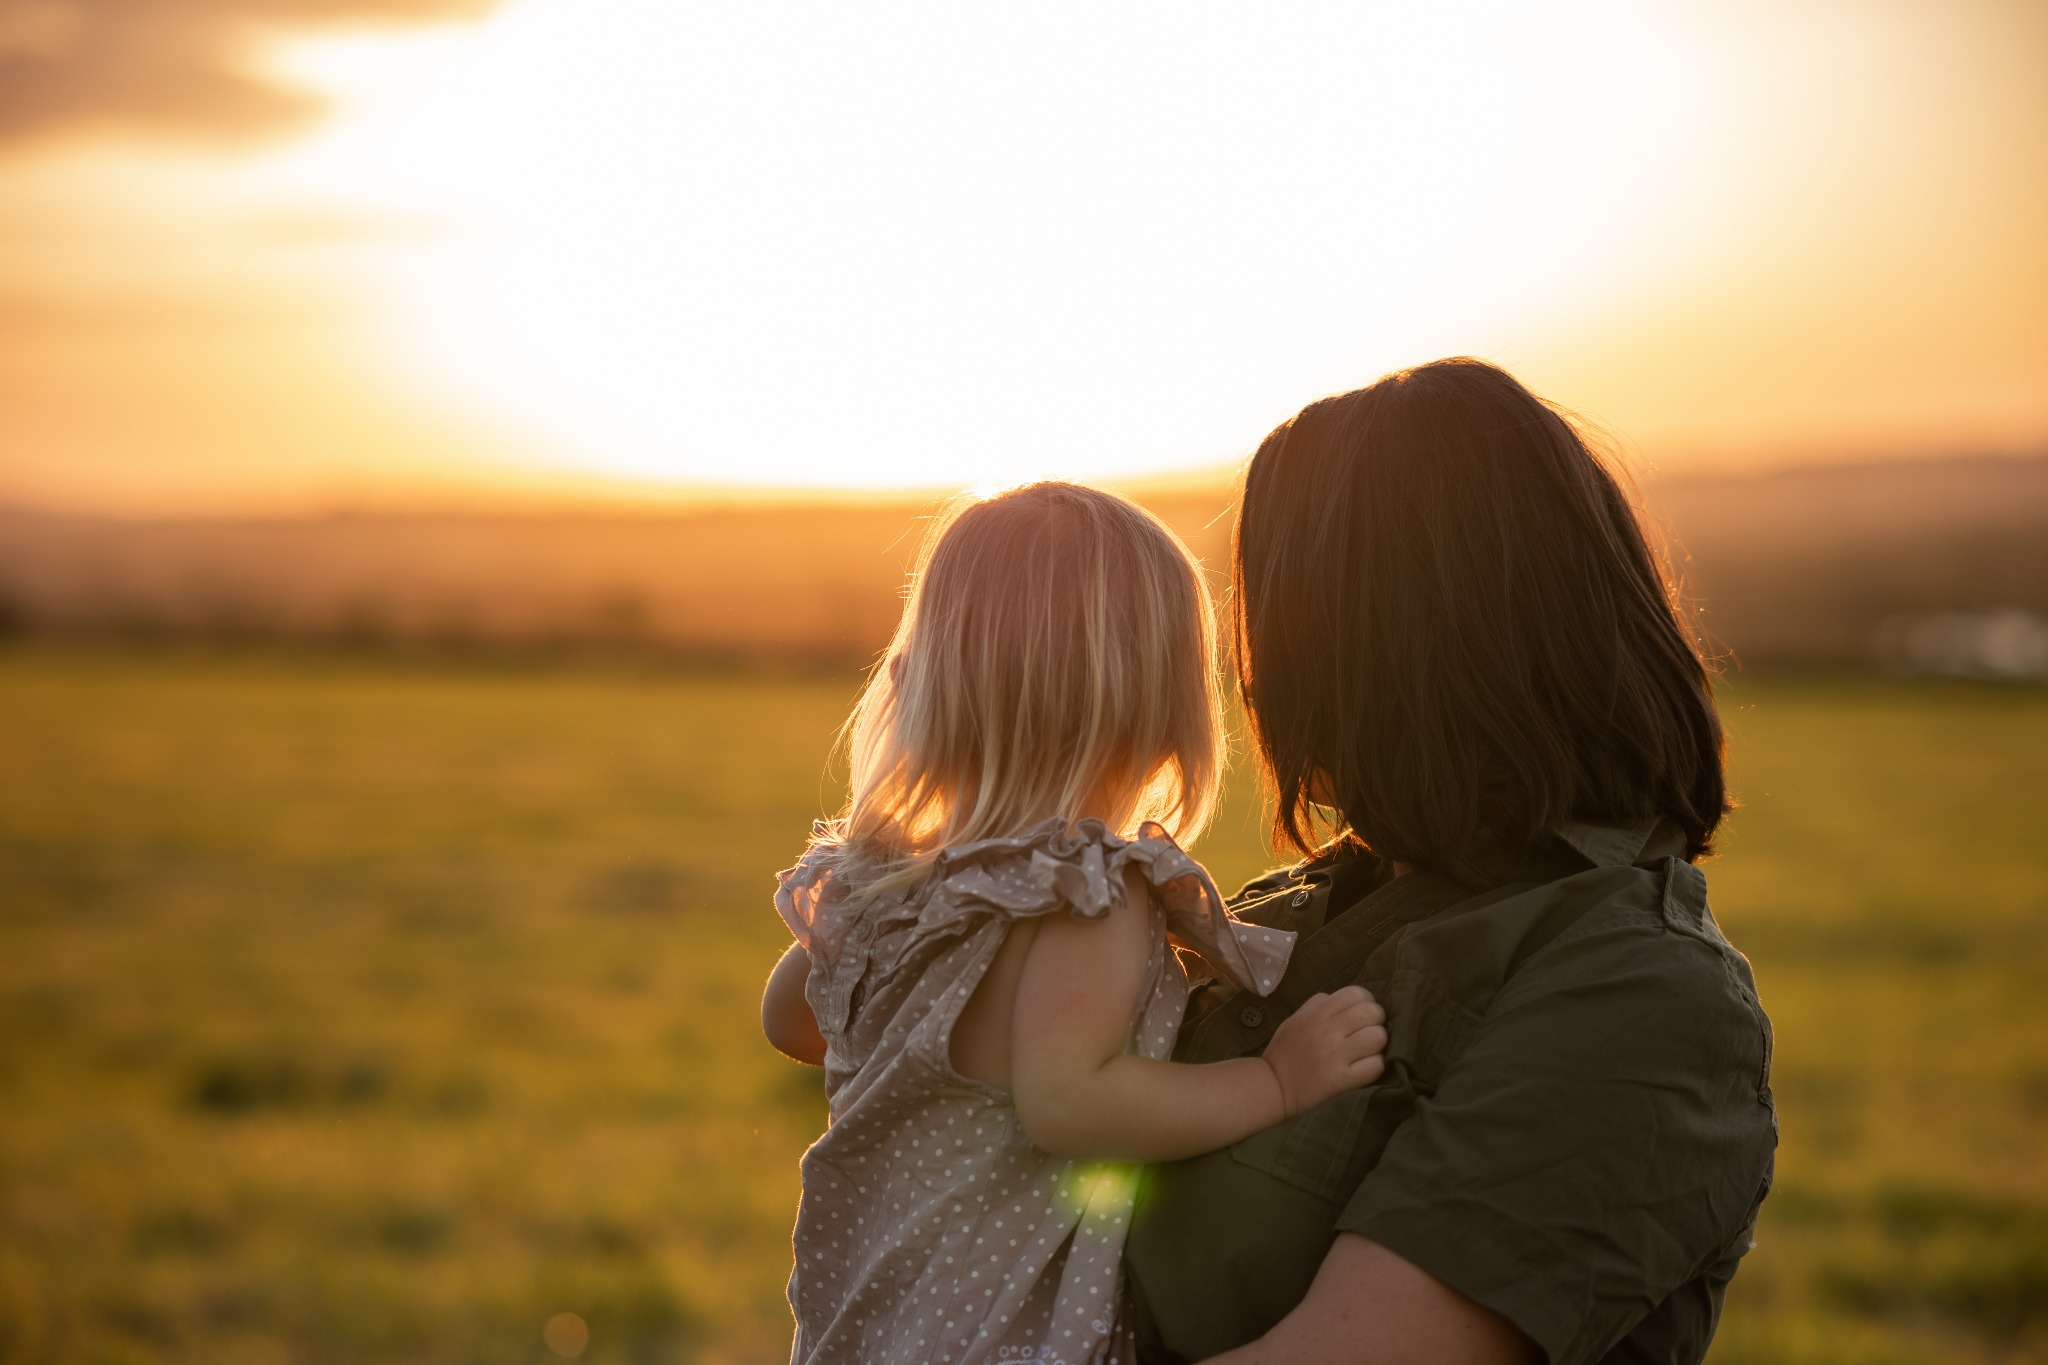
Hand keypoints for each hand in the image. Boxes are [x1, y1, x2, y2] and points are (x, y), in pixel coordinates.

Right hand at [1260, 985, 1386, 1117]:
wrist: (1273, 1085)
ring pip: (1378, 1038)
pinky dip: (1376, 1066)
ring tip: (1370, 1050)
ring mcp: (1337, 1055)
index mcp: (1318, 1012)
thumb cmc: (1284, 1050)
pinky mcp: (1342, 1079)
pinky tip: (1367, 1067)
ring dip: (1379, 1044)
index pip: (1356, 993)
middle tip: (1370, 1031)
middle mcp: (1329, 1030)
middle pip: (1372, 1013)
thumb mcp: (1296, 1018)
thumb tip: (1343, 1000)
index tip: (1363, 1013)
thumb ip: (1319, 1005)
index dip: (1367, 1001)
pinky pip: (1375, 1066)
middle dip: (1378, 1020)